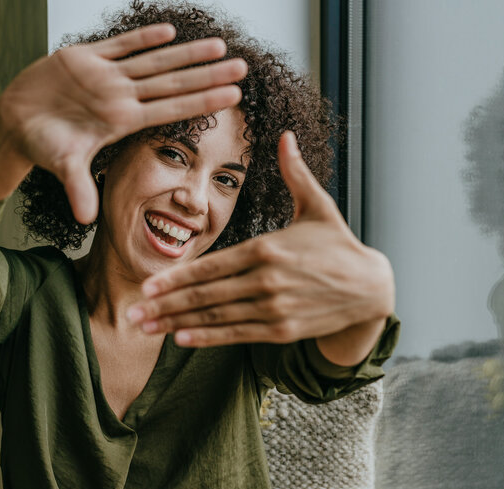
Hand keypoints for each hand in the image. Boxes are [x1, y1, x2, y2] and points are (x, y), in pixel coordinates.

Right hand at [0, 24, 246, 223]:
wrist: (15, 125)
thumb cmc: (39, 145)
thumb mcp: (61, 166)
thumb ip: (78, 188)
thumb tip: (86, 219)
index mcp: (121, 120)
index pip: (172, 109)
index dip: (203, 100)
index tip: (234, 96)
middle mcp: (120, 97)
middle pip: (174, 83)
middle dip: (209, 75)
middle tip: (244, 67)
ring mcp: (105, 76)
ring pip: (154, 61)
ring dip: (187, 53)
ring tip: (220, 46)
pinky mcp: (84, 58)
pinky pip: (120, 45)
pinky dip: (142, 37)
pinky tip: (169, 31)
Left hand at [127, 132, 394, 356]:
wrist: (371, 288)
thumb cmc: (338, 244)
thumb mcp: (318, 206)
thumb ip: (294, 173)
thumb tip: (285, 135)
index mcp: (267, 248)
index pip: (212, 265)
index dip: (177, 277)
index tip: (148, 284)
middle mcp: (266, 280)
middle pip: (205, 295)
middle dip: (165, 305)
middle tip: (132, 312)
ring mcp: (274, 308)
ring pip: (216, 317)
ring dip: (177, 323)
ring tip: (145, 328)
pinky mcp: (282, 330)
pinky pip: (237, 335)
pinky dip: (207, 338)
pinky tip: (180, 338)